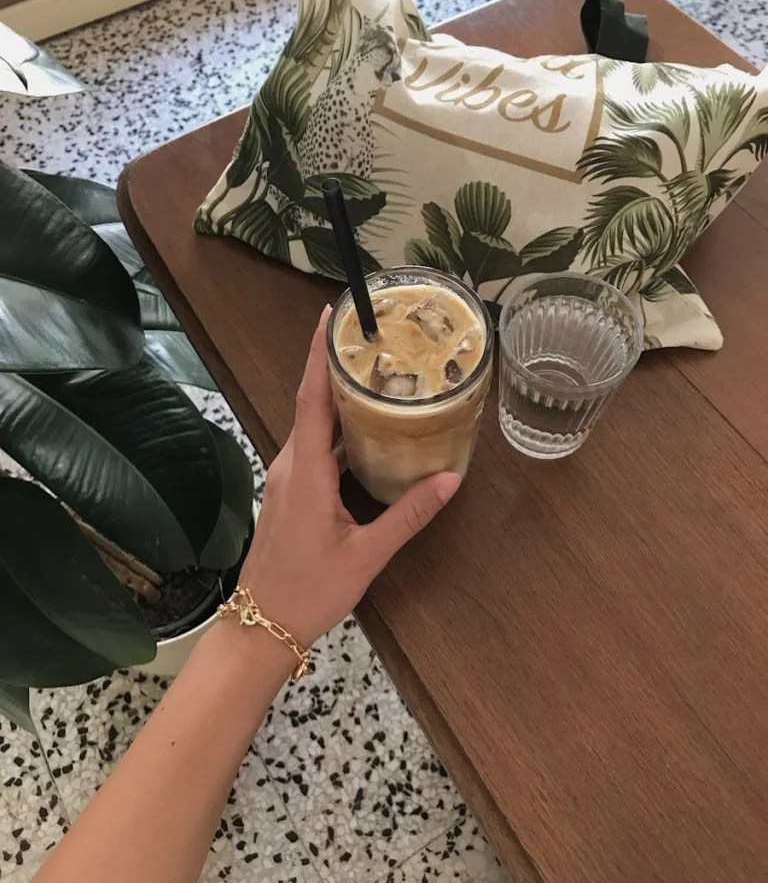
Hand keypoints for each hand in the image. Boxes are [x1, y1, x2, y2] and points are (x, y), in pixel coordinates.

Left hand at [237, 305, 459, 648]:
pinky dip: (337, 431)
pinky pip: (314, 448)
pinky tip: (367, 431)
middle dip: (338, 368)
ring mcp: (286, 478)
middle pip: (313, 404)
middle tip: (373, 340)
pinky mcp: (289, 492)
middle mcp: (290, 465)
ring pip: (313, 426)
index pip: (311, 399)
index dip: (318, 355)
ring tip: (377, 376)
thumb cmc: (310, 591)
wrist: (261, 626)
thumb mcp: (367, 554)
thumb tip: (449, 480)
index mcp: (306, 472)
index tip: (329, 317)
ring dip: (339, 400)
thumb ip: (409, 514)